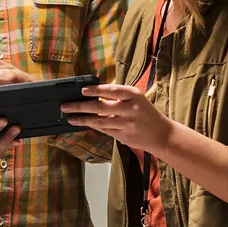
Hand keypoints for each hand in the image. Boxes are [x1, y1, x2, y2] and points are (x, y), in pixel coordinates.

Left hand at [61, 84, 177, 157]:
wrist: (162, 134)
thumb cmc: (145, 113)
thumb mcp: (136, 98)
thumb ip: (117, 95)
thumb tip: (92, 93)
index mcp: (134, 95)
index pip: (112, 90)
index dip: (96, 90)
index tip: (82, 90)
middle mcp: (130, 109)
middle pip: (100, 107)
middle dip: (80, 106)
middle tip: (65, 106)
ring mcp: (127, 124)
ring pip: (99, 121)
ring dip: (82, 119)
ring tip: (70, 117)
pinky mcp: (123, 136)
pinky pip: (104, 130)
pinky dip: (92, 126)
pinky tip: (83, 123)